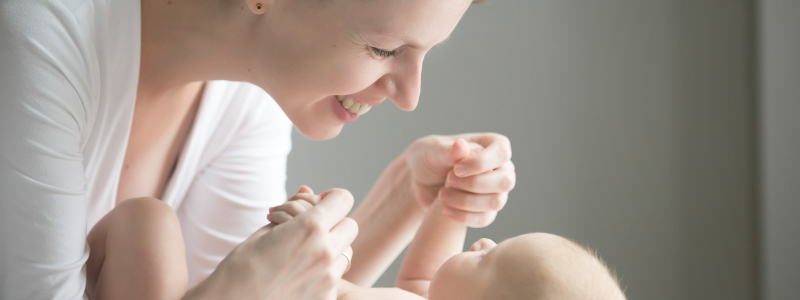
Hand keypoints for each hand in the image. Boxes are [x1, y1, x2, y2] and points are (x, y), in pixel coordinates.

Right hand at [190, 188, 357, 299]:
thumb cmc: (241, 266)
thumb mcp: (266, 230)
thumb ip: (295, 212)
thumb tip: (308, 191)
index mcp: (310, 227)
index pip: (343, 199)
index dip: (331, 198)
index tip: (319, 204)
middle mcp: (326, 251)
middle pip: (350, 225)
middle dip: (333, 223)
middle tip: (308, 229)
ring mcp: (328, 277)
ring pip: (347, 253)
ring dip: (332, 248)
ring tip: (303, 253)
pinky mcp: (326, 297)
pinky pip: (336, 276)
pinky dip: (324, 273)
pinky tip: (299, 275)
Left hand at [405, 133, 514, 227]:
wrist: (419, 180)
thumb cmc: (429, 157)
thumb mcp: (433, 150)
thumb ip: (448, 151)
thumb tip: (463, 145)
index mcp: (493, 145)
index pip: (502, 153)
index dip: (481, 163)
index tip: (456, 168)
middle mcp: (501, 167)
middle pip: (505, 181)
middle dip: (474, 184)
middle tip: (448, 180)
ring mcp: (497, 191)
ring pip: (496, 202)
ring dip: (466, 201)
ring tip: (442, 195)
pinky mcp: (487, 210)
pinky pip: (484, 219)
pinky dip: (463, 216)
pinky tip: (444, 210)